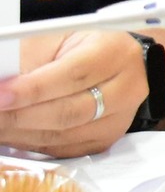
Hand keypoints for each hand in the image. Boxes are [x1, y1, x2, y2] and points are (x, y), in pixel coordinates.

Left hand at [0, 31, 146, 156]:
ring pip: (63, 136)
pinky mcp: (105, 141)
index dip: (33, 89)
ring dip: (20, 133)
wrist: (125, 66)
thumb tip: (2, 85)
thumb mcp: (58, 41)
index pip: (72, 75)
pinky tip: (12, 133)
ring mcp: (117, 120)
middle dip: (19, 117)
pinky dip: (31, 143)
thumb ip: (30, 60)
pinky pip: (62, 149)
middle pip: (69, 112)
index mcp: (113, 54)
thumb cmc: (85, 49)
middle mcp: (124, 89)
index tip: (0, 94)